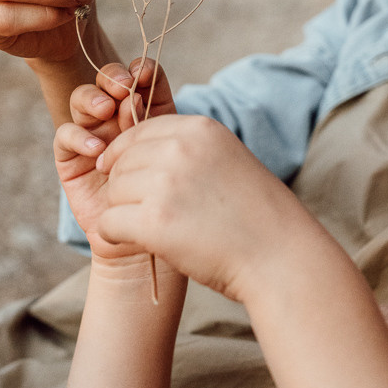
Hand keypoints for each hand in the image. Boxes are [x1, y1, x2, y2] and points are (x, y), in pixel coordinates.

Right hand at [54, 60, 174, 258]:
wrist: (149, 251)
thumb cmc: (171, 205)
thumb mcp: (174, 159)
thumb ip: (162, 125)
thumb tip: (143, 92)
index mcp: (148, 113)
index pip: (140, 77)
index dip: (141, 70)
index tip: (145, 73)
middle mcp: (117, 121)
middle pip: (107, 82)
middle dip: (113, 78)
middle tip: (124, 87)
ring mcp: (92, 137)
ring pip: (83, 101)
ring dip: (93, 99)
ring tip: (107, 111)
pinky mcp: (71, 161)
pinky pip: (65, 137)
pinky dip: (78, 136)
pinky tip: (96, 149)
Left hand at [95, 114, 310, 298]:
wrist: (279, 258)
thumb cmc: (254, 216)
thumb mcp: (226, 160)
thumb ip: (186, 150)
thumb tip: (134, 150)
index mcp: (199, 129)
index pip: (138, 132)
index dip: (123, 153)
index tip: (117, 172)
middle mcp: (180, 149)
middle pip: (122, 162)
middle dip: (123, 187)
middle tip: (143, 212)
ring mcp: (166, 183)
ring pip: (112, 193)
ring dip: (121, 212)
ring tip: (146, 230)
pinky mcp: (154, 221)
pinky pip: (108, 223)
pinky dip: (114, 235)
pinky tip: (132, 243)